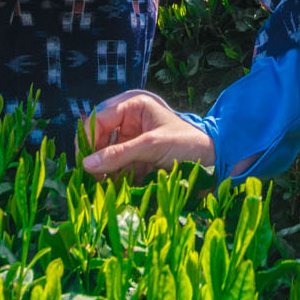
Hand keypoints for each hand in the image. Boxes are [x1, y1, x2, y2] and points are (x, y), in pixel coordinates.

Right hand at [81, 91, 214, 181]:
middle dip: (95, 159)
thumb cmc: (188, 143)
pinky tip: (112, 192)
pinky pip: (118, 169)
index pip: (99, 119)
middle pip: (99, 139)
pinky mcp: (137, 160)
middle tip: (91, 180)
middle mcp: (129, 121)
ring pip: (106, 157)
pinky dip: (114, 181)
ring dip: (103, 173)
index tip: (84, 163)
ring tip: (100, 190)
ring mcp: (133, 141)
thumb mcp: (152, 146)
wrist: (215, 161)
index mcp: (133, 107)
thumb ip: (119, 154)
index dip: (88, 139)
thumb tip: (86, 165)